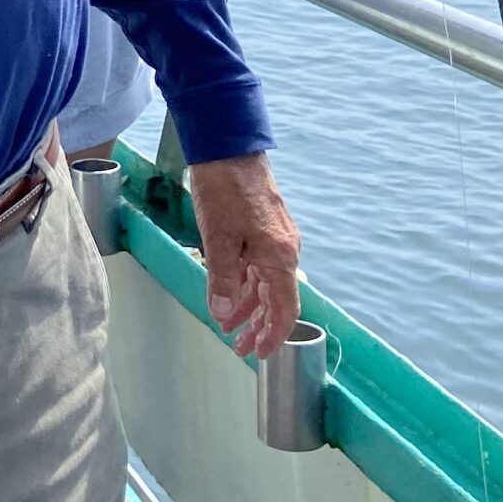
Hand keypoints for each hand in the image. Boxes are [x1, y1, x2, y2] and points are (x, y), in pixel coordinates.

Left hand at [186, 154, 299, 357]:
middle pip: (276, 300)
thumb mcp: (217, 238)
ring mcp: (276, 238)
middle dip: (258, 326)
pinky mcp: (265, 228)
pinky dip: (245, 284)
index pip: (285, 309)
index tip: (260, 355)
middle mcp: (284, 250)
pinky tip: (230, 294)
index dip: (273, 336)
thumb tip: (224, 315)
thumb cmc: (224, 190)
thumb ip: (222, 279)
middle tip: (238, 347)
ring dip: (249, 307)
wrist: (228, 147)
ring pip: (266, 283)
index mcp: (279, 256)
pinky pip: (259, 266)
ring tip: (230, 327)